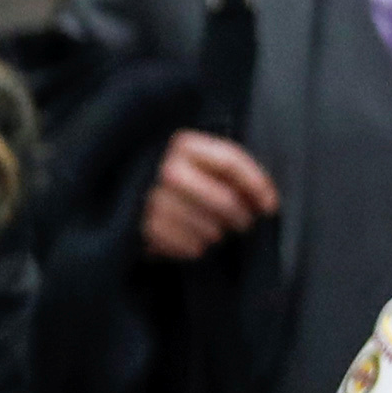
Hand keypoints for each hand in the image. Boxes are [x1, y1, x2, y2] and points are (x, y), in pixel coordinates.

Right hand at [139, 131, 279, 259]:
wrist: (121, 193)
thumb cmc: (170, 178)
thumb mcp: (194, 160)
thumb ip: (224, 170)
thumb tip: (261, 199)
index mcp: (183, 145)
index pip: (231, 162)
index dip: (257, 184)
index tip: (270, 205)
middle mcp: (165, 169)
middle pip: (223, 199)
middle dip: (241, 216)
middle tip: (244, 224)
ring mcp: (151, 200)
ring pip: (207, 226)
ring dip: (217, 234)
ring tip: (215, 232)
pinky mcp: (141, 228)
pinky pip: (186, 245)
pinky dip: (196, 248)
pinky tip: (195, 243)